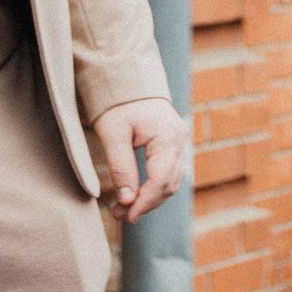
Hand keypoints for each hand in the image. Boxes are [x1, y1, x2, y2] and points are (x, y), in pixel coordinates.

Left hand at [92, 96, 186, 223]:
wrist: (125, 75)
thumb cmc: (117, 101)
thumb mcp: (113, 134)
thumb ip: (121, 168)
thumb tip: (126, 200)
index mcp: (168, 137)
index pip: (160, 180)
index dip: (143, 202)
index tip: (126, 216)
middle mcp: (179, 140)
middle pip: (168, 184)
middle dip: (146, 203)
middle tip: (120, 216)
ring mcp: (178, 140)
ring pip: (170, 180)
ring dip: (150, 197)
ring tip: (124, 209)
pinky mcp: (171, 141)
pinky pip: (167, 171)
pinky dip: (154, 185)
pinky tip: (136, 193)